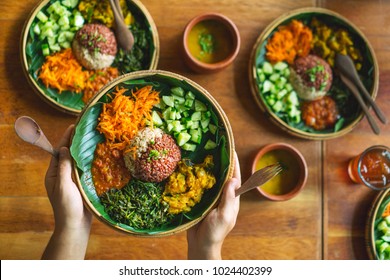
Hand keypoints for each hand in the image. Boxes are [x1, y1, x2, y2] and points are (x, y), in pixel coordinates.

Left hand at [42, 125, 91, 259]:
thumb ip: (63, 167)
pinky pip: (86, 169)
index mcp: (54, 173)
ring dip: (84, 150)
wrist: (75, 225)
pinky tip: (99, 155)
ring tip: (93, 138)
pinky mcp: (82, 184)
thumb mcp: (62, 185)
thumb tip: (63, 148)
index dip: (66, 138)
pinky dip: (90, 161)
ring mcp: (73, 179)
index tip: (73, 126)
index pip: (59, 151)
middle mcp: (62, 174)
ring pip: (78, 160)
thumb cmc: (66, 207)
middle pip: (69, 154)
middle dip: (75, 141)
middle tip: (85, 129)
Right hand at [187, 151, 240, 259]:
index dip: (235, 164)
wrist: (201, 245)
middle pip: (224, 176)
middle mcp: (223, 197)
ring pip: (213, 180)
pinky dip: (199, 178)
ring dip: (210, 168)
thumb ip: (229, 199)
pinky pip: (201, 187)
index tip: (232, 150)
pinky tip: (193, 170)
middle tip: (217, 147)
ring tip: (205, 154)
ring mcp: (212, 199)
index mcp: (232, 200)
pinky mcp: (202, 202)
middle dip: (223, 162)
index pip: (236, 178)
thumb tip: (233, 179)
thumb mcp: (224, 216)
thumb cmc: (215, 233)